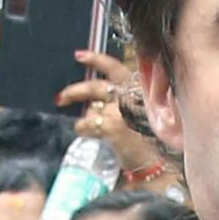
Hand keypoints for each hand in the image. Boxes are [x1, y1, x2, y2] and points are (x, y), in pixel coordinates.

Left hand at [54, 49, 164, 177]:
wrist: (158, 164)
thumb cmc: (152, 143)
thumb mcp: (142, 114)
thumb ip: (122, 104)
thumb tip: (94, 104)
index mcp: (138, 89)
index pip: (115, 68)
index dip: (96, 59)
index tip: (78, 55)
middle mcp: (129, 96)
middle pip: (95, 87)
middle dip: (74, 91)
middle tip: (60, 98)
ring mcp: (120, 110)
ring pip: (90, 109)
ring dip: (85, 120)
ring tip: (85, 130)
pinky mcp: (111, 125)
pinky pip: (86, 124)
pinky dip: (82, 130)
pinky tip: (86, 135)